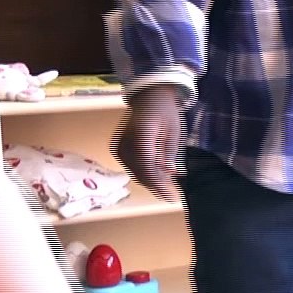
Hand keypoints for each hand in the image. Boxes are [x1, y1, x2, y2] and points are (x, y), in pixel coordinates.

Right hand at [113, 84, 184, 202]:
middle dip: (155, 184)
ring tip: (166, 184)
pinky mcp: (119, 148)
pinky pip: (131, 165)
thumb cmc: (165, 112)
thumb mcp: (173, 131)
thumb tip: (169, 174)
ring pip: (134, 171)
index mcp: (141, 136)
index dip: (157, 182)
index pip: (147, 166)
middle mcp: (126, 142)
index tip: (169, 194)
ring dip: (150, 180)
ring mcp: (120, 146)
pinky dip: (144, 172)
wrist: (149, 98)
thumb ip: (169, 153)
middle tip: (170, 193)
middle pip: (139, 171)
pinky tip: (157, 175)